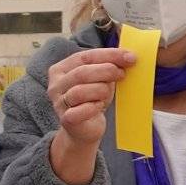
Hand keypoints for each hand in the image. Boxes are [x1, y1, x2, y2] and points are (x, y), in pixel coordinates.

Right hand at [44, 45, 135, 184]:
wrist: (84, 129)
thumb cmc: (91, 100)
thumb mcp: (99, 79)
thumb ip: (108, 66)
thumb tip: (129, 57)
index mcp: (61, 69)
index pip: (85, 56)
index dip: (109, 55)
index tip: (130, 57)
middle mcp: (56, 85)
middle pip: (82, 72)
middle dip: (106, 71)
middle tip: (122, 74)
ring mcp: (59, 103)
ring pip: (81, 91)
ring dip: (101, 91)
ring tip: (107, 95)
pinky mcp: (66, 119)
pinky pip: (82, 111)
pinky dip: (94, 107)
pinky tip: (98, 107)